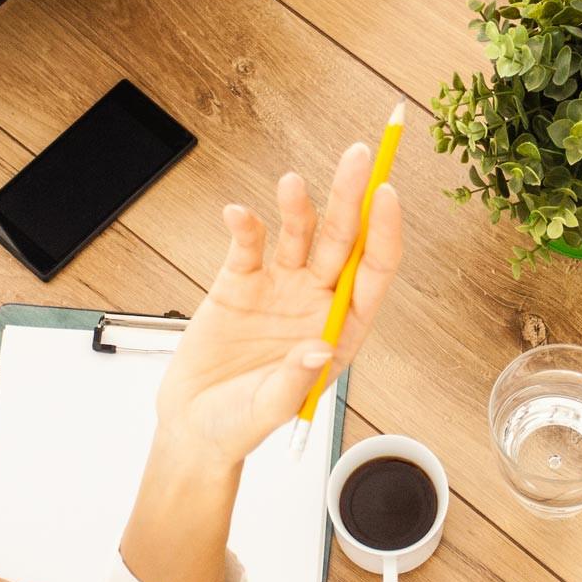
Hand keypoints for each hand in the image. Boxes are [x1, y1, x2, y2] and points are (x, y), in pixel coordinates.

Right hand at [157, 144, 404, 464]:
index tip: (387, 194)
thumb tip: (318, 347)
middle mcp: (316, 301)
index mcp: (340, 329)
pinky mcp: (238, 282)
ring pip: (298, 234)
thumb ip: (295, 380)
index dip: (384, 232)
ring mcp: (279, 288)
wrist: (194, 425)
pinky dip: (244, 226)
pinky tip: (237, 215)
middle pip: (343, 240)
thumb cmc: (242, 424)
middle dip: (352, 196)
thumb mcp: (271, 412)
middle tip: (361, 156)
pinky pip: (247, 246)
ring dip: (299, 206)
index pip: (374, 272)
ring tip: (293, 184)